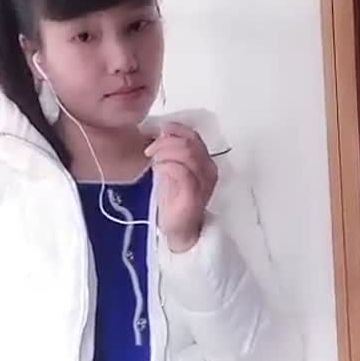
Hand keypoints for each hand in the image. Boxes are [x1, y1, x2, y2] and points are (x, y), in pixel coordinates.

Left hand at [144, 122, 217, 252]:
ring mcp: (204, 182)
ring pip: (187, 153)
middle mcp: (209, 170)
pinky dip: (166, 165)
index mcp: (205, 162)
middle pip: (190, 142)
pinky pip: (182, 171)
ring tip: (154, 160)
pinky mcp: (194, 194)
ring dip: (165, 152)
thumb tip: (162, 133)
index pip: (193, 136)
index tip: (159, 132)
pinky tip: (158, 169)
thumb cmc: (175, 201)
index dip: (175, 130)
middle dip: (165, 142)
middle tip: (150, 150)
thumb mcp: (171, 170)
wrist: (180, 230)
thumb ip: (171, 152)